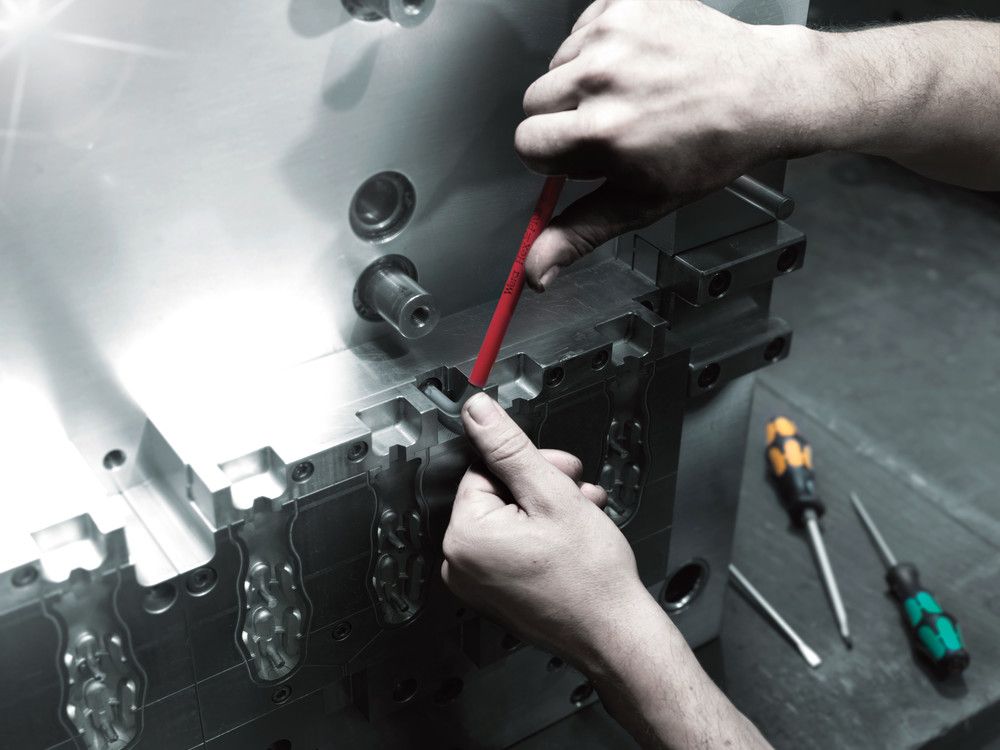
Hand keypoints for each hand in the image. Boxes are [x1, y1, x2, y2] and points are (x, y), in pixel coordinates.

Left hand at [441, 392, 650, 667]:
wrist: (615, 634)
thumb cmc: (590, 576)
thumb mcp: (551, 493)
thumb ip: (508, 447)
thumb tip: (477, 412)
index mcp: (465, 537)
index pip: (485, 471)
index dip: (529, 465)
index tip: (562, 470)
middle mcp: (461, 564)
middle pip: (497, 495)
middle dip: (542, 485)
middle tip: (577, 489)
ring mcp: (477, 584)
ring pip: (510, 520)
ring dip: (549, 508)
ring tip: (585, 513)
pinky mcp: (496, 595)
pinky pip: (511, 548)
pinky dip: (541, 535)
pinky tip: (574, 534)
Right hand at [516, 0, 811, 288]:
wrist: (763, 92)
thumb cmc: (709, 150)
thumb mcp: (640, 203)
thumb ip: (578, 234)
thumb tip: (535, 272)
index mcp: (602, 132)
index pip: (527, 144)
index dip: (553, 155)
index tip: (582, 155)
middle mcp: (603, 77)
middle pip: (535, 102)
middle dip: (563, 118)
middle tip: (611, 124)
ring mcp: (615, 33)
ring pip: (558, 64)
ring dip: (583, 80)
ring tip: (633, 91)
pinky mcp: (627, 1)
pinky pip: (583, 27)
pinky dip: (603, 44)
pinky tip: (639, 62)